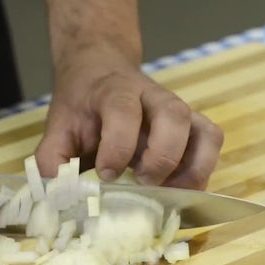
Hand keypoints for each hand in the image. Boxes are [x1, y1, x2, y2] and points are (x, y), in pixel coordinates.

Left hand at [35, 47, 222, 189]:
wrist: (100, 69)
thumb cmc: (82, 104)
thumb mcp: (58, 126)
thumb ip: (52, 159)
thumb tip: (60, 195)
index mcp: (115, 92)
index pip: (124, 112)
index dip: (118, 146)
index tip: (107, 175)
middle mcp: (153, 97)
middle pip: (174, 117)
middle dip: (162, 158)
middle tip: (142, 183)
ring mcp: (178, 109)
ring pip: (204, 131)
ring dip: (192, 169)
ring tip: (169, 193)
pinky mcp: (192, 124)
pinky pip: (212, 141)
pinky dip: (204, 168)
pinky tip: (181, 188)